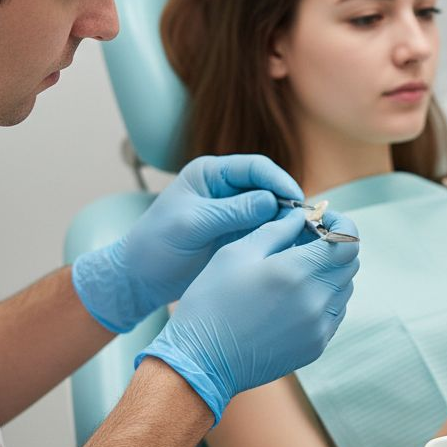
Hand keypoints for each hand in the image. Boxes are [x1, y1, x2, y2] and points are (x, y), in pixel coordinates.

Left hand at [73, 155, 301, 331]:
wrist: (141, 278)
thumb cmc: (156, 245)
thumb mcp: (192, 224)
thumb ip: (231, 211)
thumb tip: (272, 201)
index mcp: (210, 174)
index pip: (255, 167)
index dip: (279, 181)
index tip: (295, 199)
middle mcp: (225, 189)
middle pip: (269, 187)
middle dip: (288, 203)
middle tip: (306, 223)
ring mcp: (233, 213)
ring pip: (272, 211)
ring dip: (287, 222)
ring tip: (303, 237)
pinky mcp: (237, 235)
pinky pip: (266, 231)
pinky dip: (279, 237)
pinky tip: (290, 249)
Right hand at [136, 209, 358, 423]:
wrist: (201, 361)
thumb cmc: (211, 302)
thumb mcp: (236, 253)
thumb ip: (276, 229)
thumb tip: (301, 216)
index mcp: (296, 272)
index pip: (347, 242)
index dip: (340, 225)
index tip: (322, 220)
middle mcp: (316, 301)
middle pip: (350, 264)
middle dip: (333, 246)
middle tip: (305, 242)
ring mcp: (319, 328)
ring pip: (344, 288)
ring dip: (328, 273)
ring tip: (296, 270)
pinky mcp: (316, 346)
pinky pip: (335, 313)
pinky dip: (324, 298)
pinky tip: (293, 297)